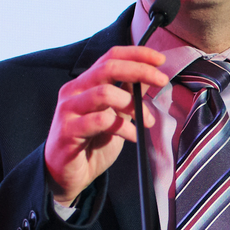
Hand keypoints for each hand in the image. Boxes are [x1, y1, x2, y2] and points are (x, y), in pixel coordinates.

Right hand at [44, 46, 168, 205]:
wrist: (68, 175)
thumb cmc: (91, 144)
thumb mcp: (116, 116)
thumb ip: (128, 95)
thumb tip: (148, 76)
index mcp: (85, 83)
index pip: (110, 57)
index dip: (136, 54)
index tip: (160, 60)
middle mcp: (74, 91)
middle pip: (108, 68)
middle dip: (139, 70)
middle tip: (161, 80)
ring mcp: (68, 109)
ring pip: (104, 93)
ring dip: (132, 105)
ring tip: (147, 121)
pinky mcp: (68, 130)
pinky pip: (100, 121)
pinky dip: (124, 127)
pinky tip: (135, 136)